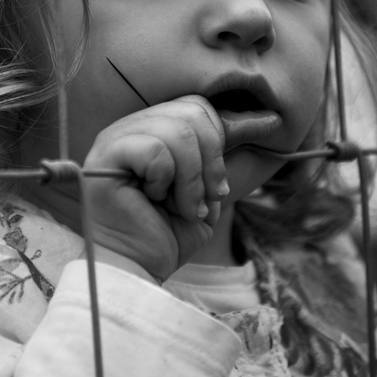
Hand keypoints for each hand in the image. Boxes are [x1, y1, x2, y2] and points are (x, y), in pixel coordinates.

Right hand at [80, 96, 276, 281]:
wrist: (141, 269)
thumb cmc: (168, 232)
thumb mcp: (206, 186)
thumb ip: (221, 151)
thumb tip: (271, 118)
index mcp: (151, 128)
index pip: (195, 107)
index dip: (218, 141)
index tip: (219, 188)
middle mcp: (130, 127)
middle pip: (191, 115)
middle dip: (210, 164)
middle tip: (205, 201)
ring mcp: (114, 139)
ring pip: (177, 133)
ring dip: (191, 181)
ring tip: (181, 207)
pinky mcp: (105, 158)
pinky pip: (155, 151)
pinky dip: (167, 182)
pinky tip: (154, 202)